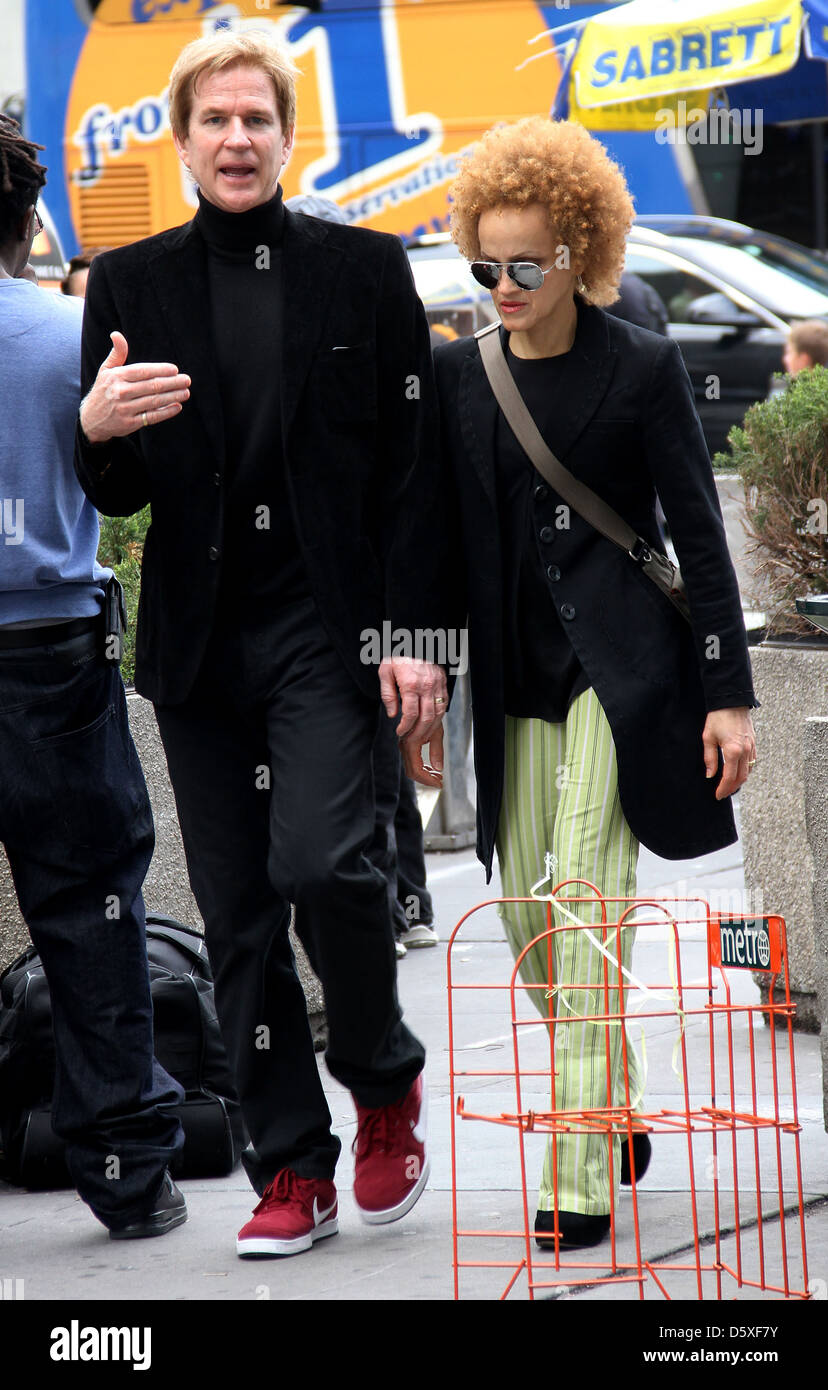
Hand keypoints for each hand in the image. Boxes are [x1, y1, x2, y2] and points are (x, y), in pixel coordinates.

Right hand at [79, 331, 190, 442]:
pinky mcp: (129, 424)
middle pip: (151, 386)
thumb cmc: (103, 391)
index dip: (160, 370)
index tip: (175, 370)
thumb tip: (117, 334)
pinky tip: (177, 407)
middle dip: (172, 383)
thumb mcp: (106, 370)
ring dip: (173, 396)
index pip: (142, 371)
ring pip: (154, 401)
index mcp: (116, 377)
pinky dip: (166, 412)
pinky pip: (152, 417)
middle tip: (186, 380)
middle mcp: (120, 392)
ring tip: (185, 392)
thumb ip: (117, 353)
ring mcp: (125, 409)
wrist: (91, 419)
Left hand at [378, 655, 447, 787]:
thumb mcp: (385, 671)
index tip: (400, 732)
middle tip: (412, 741)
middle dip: (418, 733)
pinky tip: (432, 723)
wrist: (415, 639)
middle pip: (426, 718)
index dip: (405, 727)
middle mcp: (427, 686)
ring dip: (430, 728)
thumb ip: (388, 694)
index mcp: (410, 684)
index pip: (410, 713)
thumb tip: (392, 713)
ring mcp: (437, 686)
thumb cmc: (399, 655)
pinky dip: (438, 718)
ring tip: (422, 737)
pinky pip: (444, 706)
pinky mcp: (443, 685)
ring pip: (438, 714)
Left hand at [702, 707, 756, 799]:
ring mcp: (751, 747)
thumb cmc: (718, 717)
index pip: (729, 777)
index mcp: (732, 751)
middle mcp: (745, 751)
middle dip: (732, 788)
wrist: (731, 701)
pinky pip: (752, 762)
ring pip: (749, 771)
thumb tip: (710, 775)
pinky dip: (746, 770)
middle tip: (723, 793)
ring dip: (740, 780)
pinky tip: (738, 772)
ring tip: (729, 785)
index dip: (723, 789)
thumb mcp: (708, 738)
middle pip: (741, 778)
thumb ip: (709, 758)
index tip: (718, 795)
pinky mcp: (753, 743)